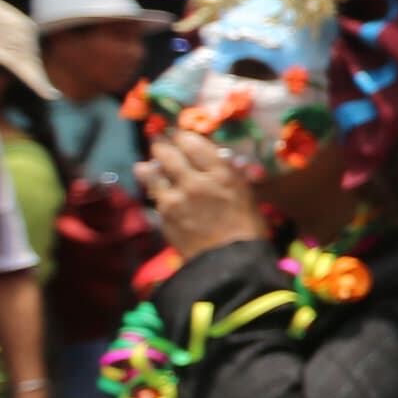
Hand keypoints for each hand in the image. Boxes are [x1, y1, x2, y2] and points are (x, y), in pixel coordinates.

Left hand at [140, 127, 272, 260]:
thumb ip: (227, 171)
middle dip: (162, 144)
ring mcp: (175, 198)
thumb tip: (215, 155)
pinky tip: (157, 187)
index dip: (182, 135)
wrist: (230, 262)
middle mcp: (195, 180)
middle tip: (161, 142)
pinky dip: (154, 188)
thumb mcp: (245, 191)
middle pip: (167, 151)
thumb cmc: (246, 226)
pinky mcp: (163, 214)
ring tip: (151, 164)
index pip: (192, 140)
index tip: (180, 134)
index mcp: (221, 173)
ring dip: (151, 165)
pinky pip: (154, 194)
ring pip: (151, 170)